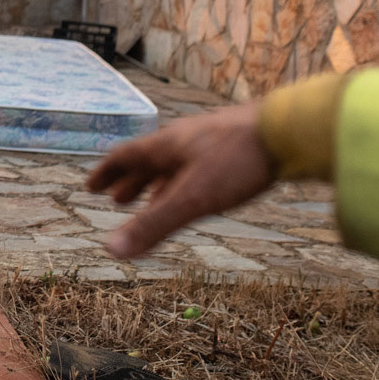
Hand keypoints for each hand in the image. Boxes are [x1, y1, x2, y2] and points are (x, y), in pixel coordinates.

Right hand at [86, 100, 277, 258]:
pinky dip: (186, 181)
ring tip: (154, 200)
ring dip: (158, 183)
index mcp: (165, 146)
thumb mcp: (192, 199)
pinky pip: (198, 164)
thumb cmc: (236, 162)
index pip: (124, 158)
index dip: (106, 175)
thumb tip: (110, 249)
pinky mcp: (233, 146)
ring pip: (174, 164)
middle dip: (130, 182)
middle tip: (117, 200)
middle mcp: (182, 140)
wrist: (288, 130)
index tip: (91, 188)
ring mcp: (209, 141)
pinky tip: (200, 191)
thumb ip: (153, 224)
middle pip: (147, 161)